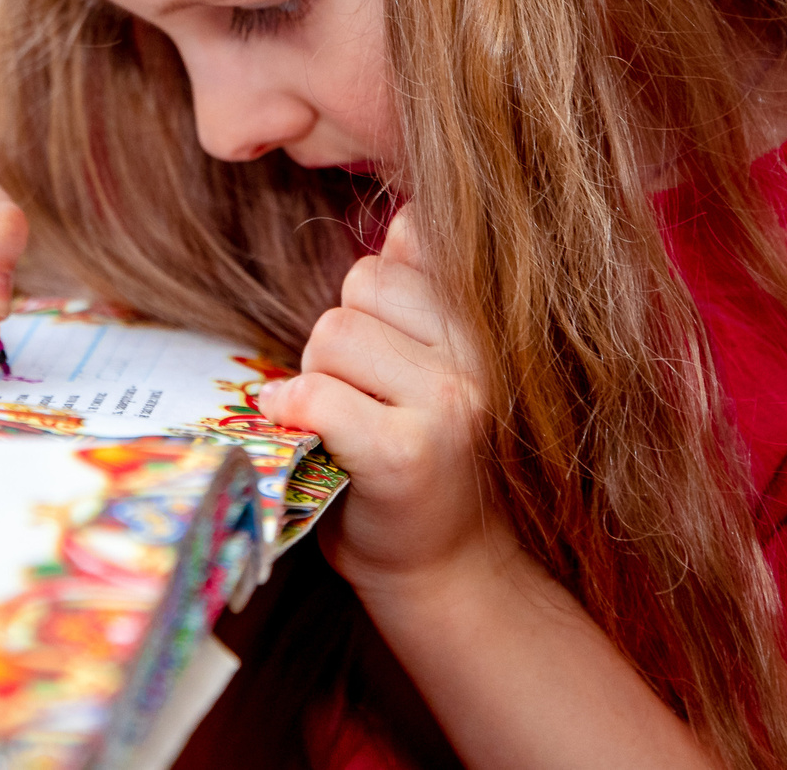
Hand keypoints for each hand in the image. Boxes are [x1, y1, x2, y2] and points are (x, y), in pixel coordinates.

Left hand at [255, 208, 504, 596]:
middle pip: (362, 281)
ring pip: (333, 331)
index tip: (389, 341)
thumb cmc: (430, 458)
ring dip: (319, 372)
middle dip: (343, 332)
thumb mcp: (439, 359)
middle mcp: (483, 354)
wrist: (451, 571)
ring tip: (349, 417)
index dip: (380, 288)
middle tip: (364, 391)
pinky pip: (319, 394)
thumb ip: (423, 286)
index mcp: (493, 320)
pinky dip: (293, 409)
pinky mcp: (405, 452)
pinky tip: (300, 429)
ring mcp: (449, 403)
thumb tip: (402, 217)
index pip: (410, 240)